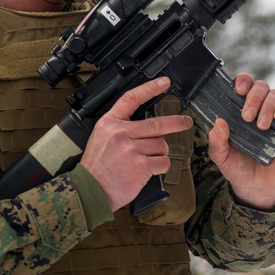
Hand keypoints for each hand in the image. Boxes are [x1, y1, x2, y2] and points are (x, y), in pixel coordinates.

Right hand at [80, 77, 192, 210]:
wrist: (89, 191)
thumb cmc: (96, 168)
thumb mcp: (101, 138)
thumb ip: (120, 128)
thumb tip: (146, 125)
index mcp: (109, 124)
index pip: (131, 98)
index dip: (150, 88)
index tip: (164, 82)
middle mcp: (120, 133)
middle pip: (156, 123)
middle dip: (176, 123)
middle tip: (185, 122)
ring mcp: (131, 149)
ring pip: (161, 145)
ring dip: (159, 154)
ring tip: (145, 161)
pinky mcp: (140, 165)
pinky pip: (163, 162)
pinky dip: (160, 167)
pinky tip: (148, 171)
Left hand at [207, 73, 274, 210]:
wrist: (254, 186)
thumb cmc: (235, 166)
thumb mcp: (220, 155)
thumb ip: (216, 139)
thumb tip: (219, 122)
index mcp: (239, 108)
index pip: (243, 84)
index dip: (242, 80)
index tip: (238, 90)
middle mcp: (258, 108)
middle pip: (261, 86)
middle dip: (254, 97)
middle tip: (247, 117)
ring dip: (268, 106)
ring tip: (261, 125)